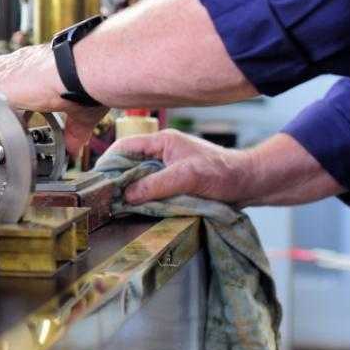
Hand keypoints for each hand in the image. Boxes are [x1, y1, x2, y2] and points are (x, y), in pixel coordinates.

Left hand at [0, 44, 108, 152]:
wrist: (76, 70)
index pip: (10, 76)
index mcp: (33, 67)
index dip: (1, 91)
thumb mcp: (77, 110)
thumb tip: (76, 148)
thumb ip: (74, 130)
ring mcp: (1, 73)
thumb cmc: (83, 80)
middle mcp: (15, 66)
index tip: (0, 109)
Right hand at [105, 129, 251, 205]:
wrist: (251, 183)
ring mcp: (169, 166)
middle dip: (117, 179)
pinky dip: (143, 196)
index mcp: (162, 141)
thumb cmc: (223, 174)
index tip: (97, 181)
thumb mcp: (187, 177)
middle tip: (104, 197)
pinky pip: (152, 187)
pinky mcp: (176, 181)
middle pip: (129, 163)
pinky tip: (138, 208)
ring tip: (116, 204)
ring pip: (139, 176)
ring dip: (130, 190)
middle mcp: (162, 152)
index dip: (108, 162)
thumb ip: (156, 184)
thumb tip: (127, 195)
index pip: (125, 147)